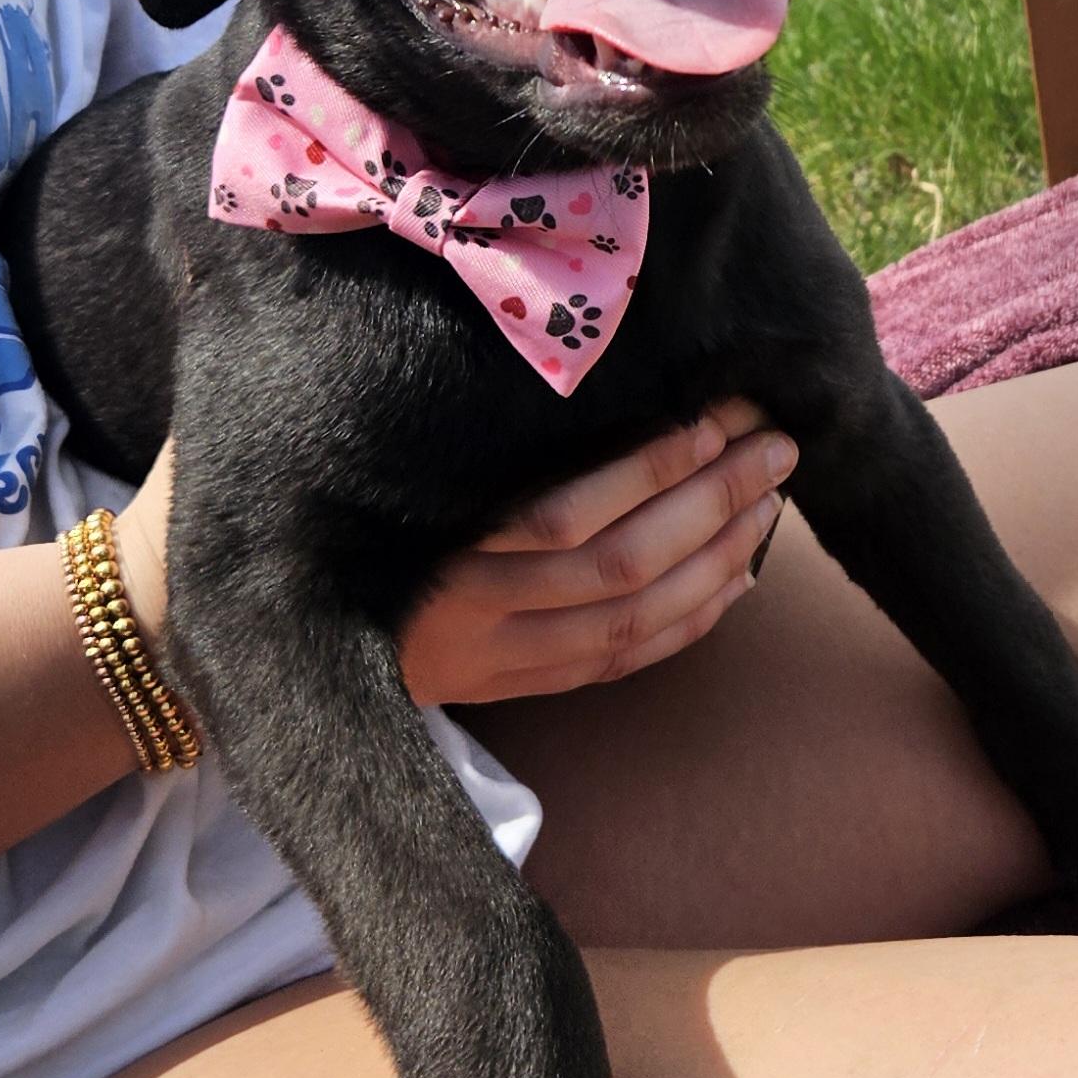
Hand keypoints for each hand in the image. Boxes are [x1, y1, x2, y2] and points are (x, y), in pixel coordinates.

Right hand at [400, 398, 793, 705]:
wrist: (304, 633)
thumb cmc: (368, 525)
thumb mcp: (409, 478)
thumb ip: (494, 452)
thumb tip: (614, 390)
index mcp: (442, 545)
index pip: (565, 513)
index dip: (650, 469)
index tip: (711, 417)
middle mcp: (473, 610)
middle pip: (617, 564)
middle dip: (710, 502)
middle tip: (774, 448)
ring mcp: (499, 658)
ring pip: (632, 617)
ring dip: (715, 558)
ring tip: (768, 502)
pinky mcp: (519, 687)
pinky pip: (623, 660)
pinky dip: (691, 621)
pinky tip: (739, 577)